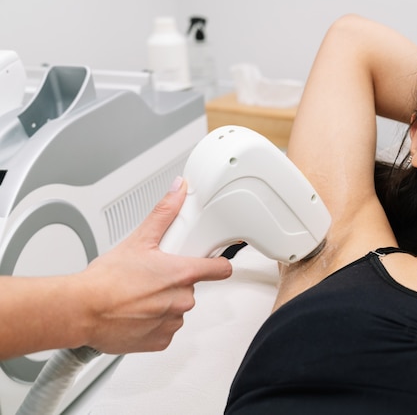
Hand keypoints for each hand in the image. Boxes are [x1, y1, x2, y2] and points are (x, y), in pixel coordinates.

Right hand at [80, 177, 231, 353]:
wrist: (81, 311)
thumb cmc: (107, 279)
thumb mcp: (139, 239)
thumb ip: (164, 213)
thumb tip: (179, 191)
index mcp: (182, 274)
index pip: (219, 269)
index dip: (218, 263)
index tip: (215, 262)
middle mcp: (182, 300)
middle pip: (190, 287)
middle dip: (174, 282)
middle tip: (150, 277)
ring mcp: (172, 322)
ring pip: (176, 308)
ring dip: (163, 302)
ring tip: (137, 295)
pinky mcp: (161, 340)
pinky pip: (164, 328)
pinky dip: (153, 322)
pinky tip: (135, 313)